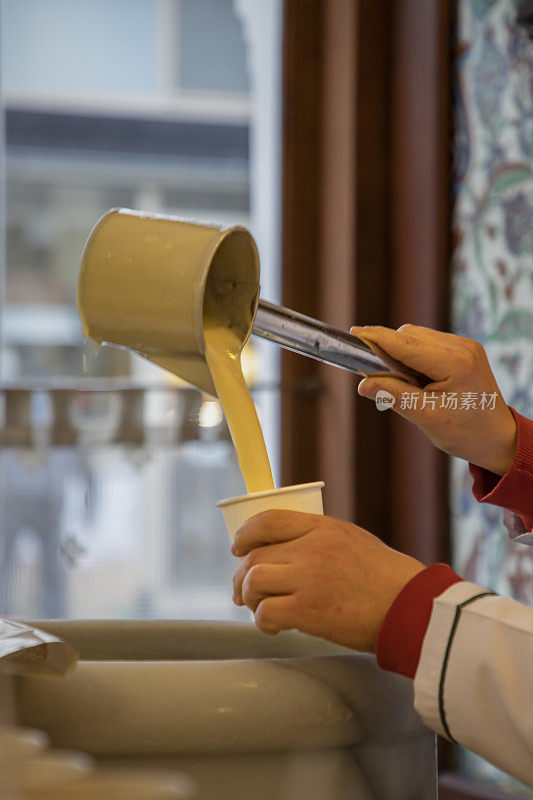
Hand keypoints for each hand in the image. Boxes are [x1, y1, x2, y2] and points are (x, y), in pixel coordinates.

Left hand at [232, 510, 424, 651]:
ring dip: (249, 598)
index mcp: (322, 527)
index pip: (268, 520)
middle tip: (242, 592)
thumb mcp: (351, 540)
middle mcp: (311, 548)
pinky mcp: (309, 610)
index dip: (245, 535)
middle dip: (241, 576)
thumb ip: (318, 539)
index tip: (238, 549)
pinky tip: (274, 626)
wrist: (410, 606)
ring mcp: (309, 578)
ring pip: (254, 582)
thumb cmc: (385, 578)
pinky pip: (266, 613)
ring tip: (258, 609)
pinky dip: (263, 622)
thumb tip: (283, 551)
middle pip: (254, 556)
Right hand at [351, 324, 516, 475]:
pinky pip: (429, 342)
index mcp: (454, 364)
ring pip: (418, 335)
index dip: (377, 338)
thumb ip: (394, 396)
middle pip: (409, 334)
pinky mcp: (465, 349)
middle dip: (387, 348)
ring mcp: (466, 345)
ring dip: (400, 352)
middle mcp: (462, 347)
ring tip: (400, 381)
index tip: (354, 334)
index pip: (404, 343)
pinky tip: (415, 377)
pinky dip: (414, 354)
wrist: (497, 438)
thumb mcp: (425, 417)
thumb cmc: (465, 433)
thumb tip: (363, 384)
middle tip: (372, 371)